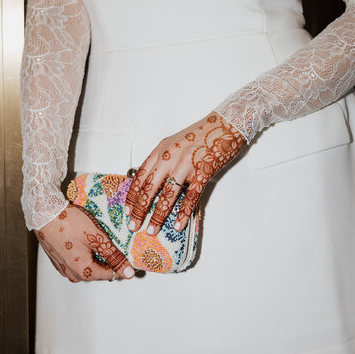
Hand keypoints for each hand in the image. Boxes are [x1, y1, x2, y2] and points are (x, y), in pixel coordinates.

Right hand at [33, 204, 135, 281]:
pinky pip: (77, 260)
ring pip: (88, 265)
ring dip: (94, 254)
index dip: (121, 263)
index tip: (125, 252)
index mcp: (83, 271)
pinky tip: (83, 239)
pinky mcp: (59, 261)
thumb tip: (127, 271)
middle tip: (107, 239)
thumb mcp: (96, 237)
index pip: (111, 274)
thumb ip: (113, 256)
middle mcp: (72, 274)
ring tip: (94, 237)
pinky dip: (83, 252)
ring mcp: (64, 268)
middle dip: (106, 258)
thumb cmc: (68, 223)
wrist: (44, 213)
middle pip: (99, 271)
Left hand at [124, 111, 245, 235]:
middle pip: (149, 188)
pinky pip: (191, 197)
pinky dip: (183, 213)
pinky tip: (178, 225)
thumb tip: (154, 183)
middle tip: (134, 226)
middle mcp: (170, 157)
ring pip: (167, 195)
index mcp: (161, 149)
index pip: (140, 176)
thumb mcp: (175, 143)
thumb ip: (164, 160)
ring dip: (158, 216)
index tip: (127, 210)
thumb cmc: (202, 134)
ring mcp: (186, 164)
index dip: (132, 195)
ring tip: (152, 230)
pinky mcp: (203, 172)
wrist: (227, 123)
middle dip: (139, 210)